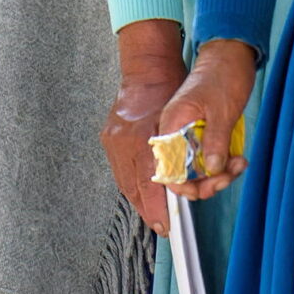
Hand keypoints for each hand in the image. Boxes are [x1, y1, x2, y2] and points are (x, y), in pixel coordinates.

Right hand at [103, 20, 188, 235]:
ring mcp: (112, 140)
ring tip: (152, 213)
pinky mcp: (109, 137)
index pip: (148, 184)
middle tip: (160, 226)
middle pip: (133, 188)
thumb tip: (185, 184)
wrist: (147, 68)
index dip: (156, 208)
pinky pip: (120, 169)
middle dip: (147, 210)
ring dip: (139, 199)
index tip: (164, 226)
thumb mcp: (183, 122)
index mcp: (142, 140)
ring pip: (124, 181)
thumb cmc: (170, 90)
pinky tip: (141, 191)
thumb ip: (182, 154)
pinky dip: (131, 183)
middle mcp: (123, 144)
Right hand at [154, 38, 258, 201]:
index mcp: (171, 125)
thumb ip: (215, 141)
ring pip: (194, 169)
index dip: (185, 186)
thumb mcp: (223, 111)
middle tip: (229, 175)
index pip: (167, 170)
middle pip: (180, 174)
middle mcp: (173, 132)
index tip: (209, 186)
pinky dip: (220, 164)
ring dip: (216, 175)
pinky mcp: (199, 134)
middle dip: (206, 182)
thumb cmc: (223, 75)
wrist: (230, 54)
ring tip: (238, 164)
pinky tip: (235, 160)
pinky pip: (204, 159)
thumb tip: (212, 170)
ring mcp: (185, 134)